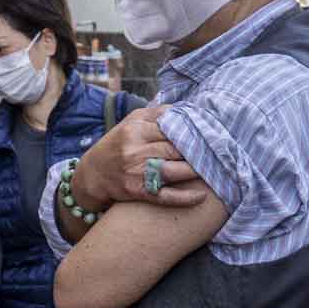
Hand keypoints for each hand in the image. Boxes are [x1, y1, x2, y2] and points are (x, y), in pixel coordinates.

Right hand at [74, 107, 206, 215]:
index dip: (193, 132)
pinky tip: (200, 196)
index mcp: (135, 130)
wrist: (92, 175)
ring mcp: (136, 171)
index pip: (172, 128)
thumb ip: (157, 114)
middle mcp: (134, 150)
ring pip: (175, 171)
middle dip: (198, 152)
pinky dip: (185, 198)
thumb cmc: (117, 145)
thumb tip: (188, 109)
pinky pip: (165, 196)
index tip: (210, 135)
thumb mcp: (130, 123)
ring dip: (196, 172)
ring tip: (211, 170)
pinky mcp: (137, 191)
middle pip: (176, 150)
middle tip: (217, 153)